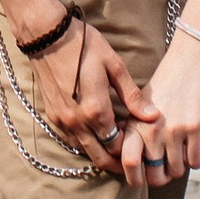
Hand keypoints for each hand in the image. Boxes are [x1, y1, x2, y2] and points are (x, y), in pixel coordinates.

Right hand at [19, 11, 158, 177]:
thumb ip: (133, 96)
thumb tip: (153, 116)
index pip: (117, 146)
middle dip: (117, 162)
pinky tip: (96, 131)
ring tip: (115, 143)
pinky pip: (71, 140)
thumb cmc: (84, 46)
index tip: (140, 141)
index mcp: (96, 111)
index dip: (131, 148)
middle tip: (132, 158)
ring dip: (101, 152)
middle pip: (101, 158)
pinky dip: (85, 142)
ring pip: (85, 151)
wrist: (46, 35)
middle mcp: (77, 122)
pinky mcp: (52, 116)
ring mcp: (62, 121)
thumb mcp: (114, 66)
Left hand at [126, 31, 199, 184]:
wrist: (191, 60)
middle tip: (164, 171)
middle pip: (154, 177)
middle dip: (160, 179)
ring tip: (179, 155)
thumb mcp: (142, 103)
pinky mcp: (195, 128)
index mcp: (136, 123)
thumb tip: (123, 157)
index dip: (134, 178)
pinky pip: (194, 162)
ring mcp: (174, 130)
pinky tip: (193, 148)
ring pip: (176, 172)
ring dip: (178, 168)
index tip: (141, 177)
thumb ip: (133, 128)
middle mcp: (152, 130)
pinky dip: (194, 160)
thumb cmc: (166, 82)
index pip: (128, 163)